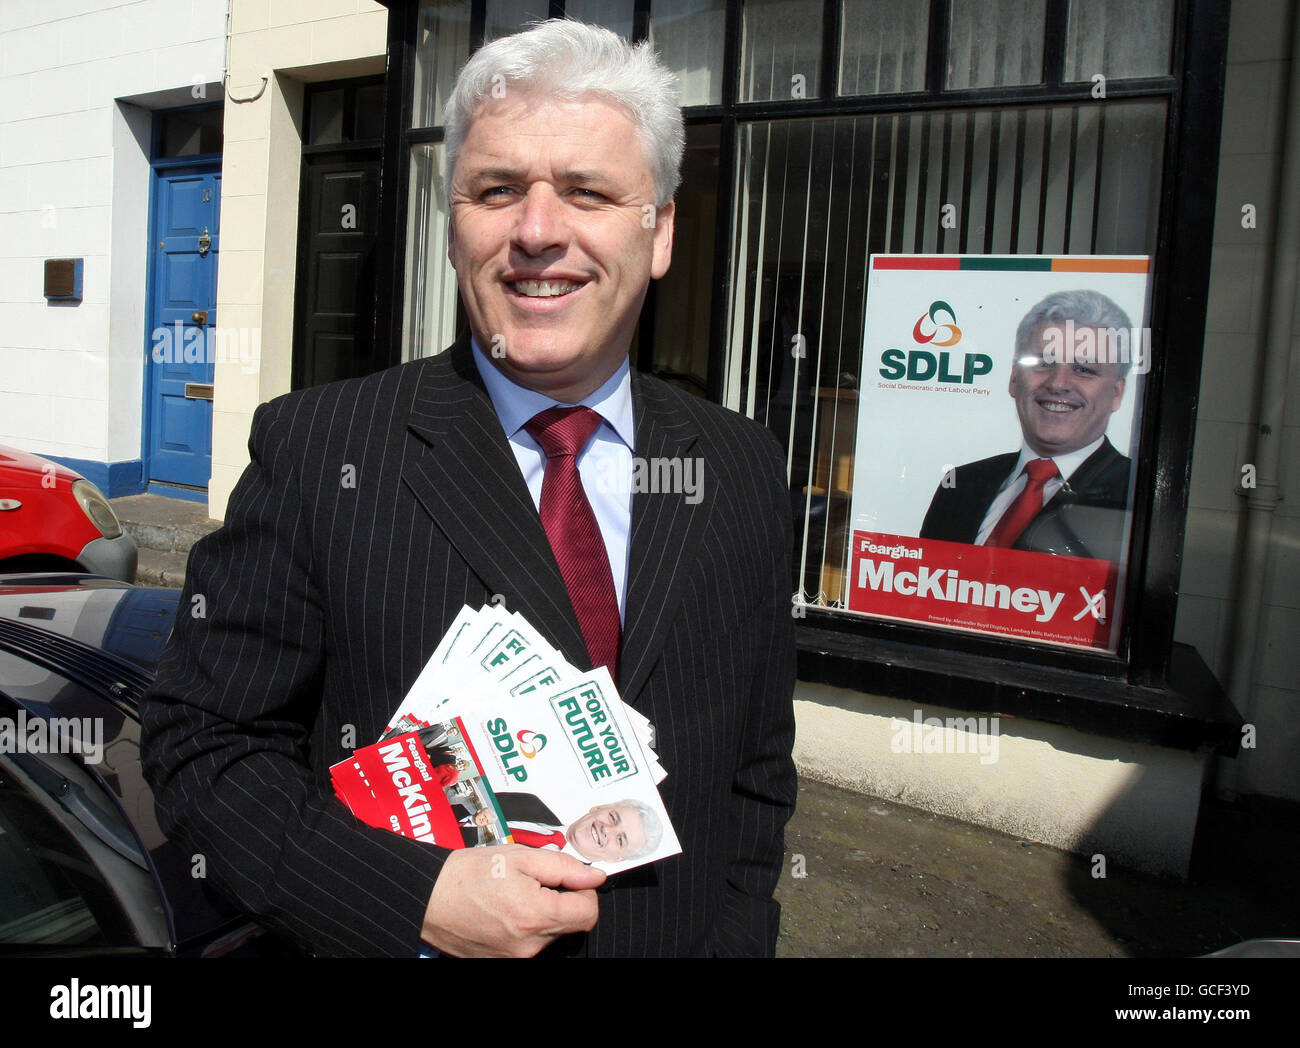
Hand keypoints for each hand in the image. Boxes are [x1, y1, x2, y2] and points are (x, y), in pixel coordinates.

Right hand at [421, 845, 605, 956]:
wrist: (428, 898)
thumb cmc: (467, 875)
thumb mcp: (520, 857)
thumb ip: (563, 867)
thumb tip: (593, 876)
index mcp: (537, 916)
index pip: (588, 913)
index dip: (584, 892)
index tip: (570, 880)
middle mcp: (529, 945)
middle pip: (569, 924)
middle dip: (560, 900)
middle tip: (534, 881)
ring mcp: (515, 957)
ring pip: (549, 934)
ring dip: (541, 913)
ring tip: (513, 894)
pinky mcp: (503, 961)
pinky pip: (528, 943)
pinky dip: (523, 926)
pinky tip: (503, 910)